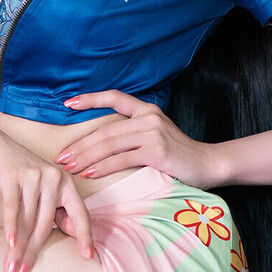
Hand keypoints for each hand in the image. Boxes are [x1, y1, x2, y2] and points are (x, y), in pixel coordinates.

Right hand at [0, 124, 95, 271]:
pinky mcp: (13, 176)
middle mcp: (54, 179)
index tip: (88, 256)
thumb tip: (74, 234)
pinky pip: (13, 208)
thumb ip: (59, 210)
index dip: (85, 236)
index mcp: (67, 184)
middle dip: (34, 252)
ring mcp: (34, 177)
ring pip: (28, 220)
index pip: (80, 214)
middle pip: (46, 224)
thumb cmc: (24, 176)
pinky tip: (10, 244)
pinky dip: (11, 228)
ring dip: (19, 247)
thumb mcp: (46, 191)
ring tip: (11, 266)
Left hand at [55, 90, 217, 183]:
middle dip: (80, 145)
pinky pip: (121, 159)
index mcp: (147, 110)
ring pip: (109, 144)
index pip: (115, 97)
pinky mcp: (156, 151)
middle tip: (61, 157)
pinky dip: (102, 168)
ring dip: (86, 157)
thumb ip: (135, 134)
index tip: (67, 103)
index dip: (90, 99)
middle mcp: (149, 117)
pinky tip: (88, 174)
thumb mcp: (158, 136)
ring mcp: (153, 133)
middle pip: (105, 129)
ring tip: (69, 167)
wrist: (210, 164)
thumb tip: (104, 145)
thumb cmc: (181, 156)